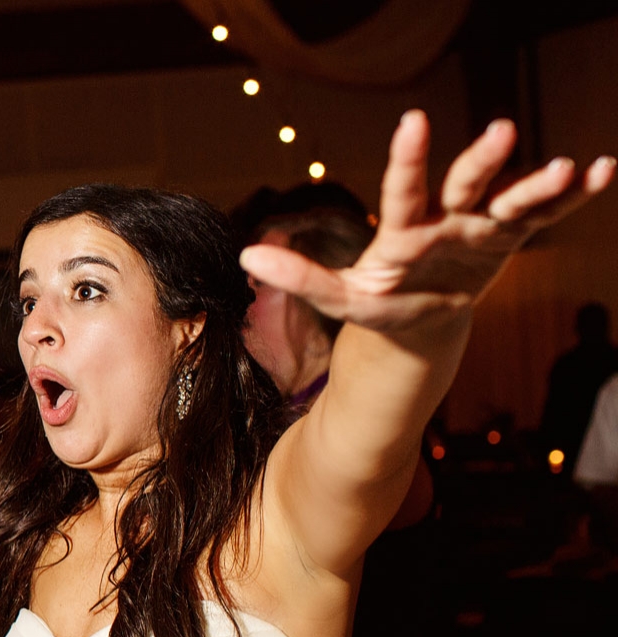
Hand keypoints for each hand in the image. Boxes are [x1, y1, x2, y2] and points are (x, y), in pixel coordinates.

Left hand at [241, 112, 613, 345]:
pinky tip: (603, 171)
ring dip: (539, 183)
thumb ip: (299, 277)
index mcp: (402, 228)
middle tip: (500, 131)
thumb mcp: (338, 297)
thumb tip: (245, 258)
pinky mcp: (508, 239)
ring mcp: (480, 225)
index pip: (404, 189)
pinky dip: (573, 196)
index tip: (413, 122)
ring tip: (571, 165)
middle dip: (481, 160)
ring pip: (511, 199)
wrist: (416, 323)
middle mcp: (444, 217)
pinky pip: (544, 216)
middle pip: (465, 183)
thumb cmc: (376, 304)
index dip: (409, 158)